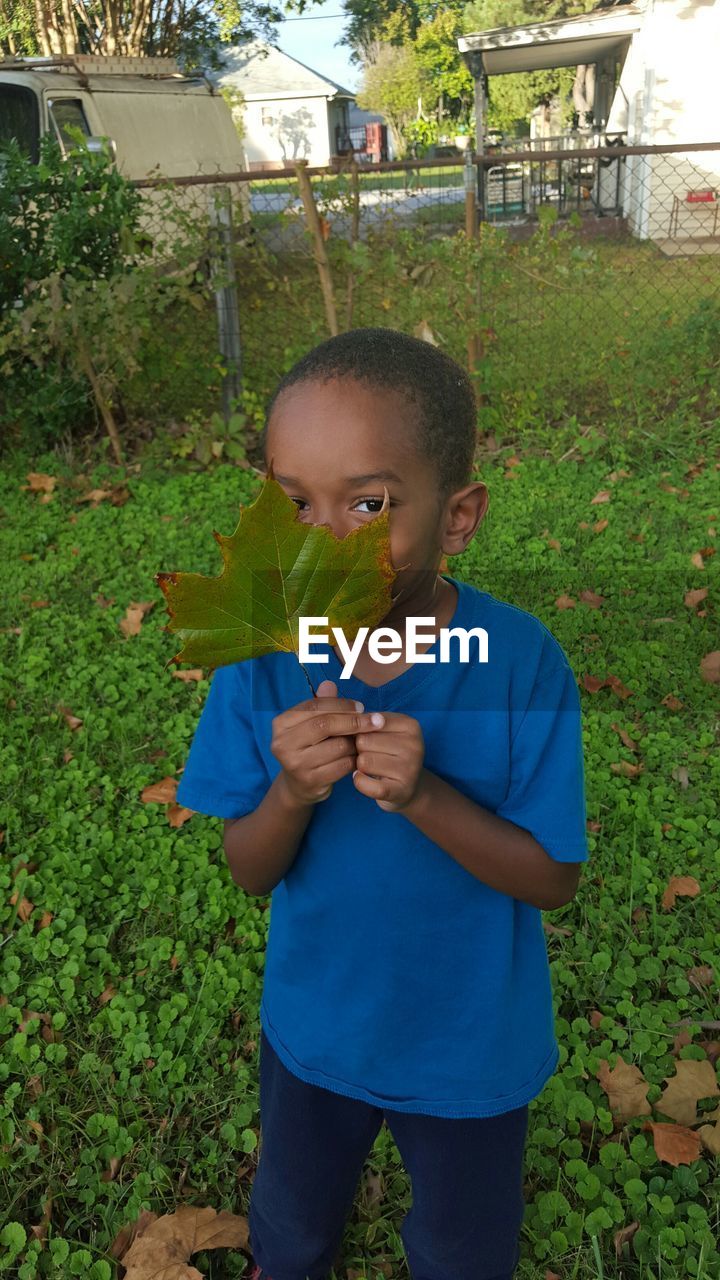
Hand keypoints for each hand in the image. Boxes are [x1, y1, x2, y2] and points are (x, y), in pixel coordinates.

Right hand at [271, 679, 384, 805]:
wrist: (299, 785)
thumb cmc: (309, 747)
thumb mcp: (311, 724)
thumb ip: (321, 704)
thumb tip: (329, 683)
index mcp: (281, 723)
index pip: (315, 706)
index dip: (341, 704)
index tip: (361, 706)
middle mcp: (282, 743)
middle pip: (325, 724)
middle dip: (354, 721)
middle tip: (375, 721)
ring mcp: (294, 764)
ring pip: (337, 746)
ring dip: (355, 742)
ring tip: (361, 741)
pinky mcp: (310, 781)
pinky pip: (342, 766)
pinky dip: (354, 759)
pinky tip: (357, 757)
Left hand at [352, 711, 426, 812]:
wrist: (408, 786)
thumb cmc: (390, 753)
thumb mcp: (386, 731)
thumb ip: (368, 721)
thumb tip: (351, 723)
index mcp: (411, 725)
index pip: (369, 721)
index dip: (360, 730)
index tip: (367, 737)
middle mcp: (414, 746)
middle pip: (363, 741)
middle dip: (359, 749)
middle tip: (368, 754)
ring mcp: (409, 769)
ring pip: (364, 761)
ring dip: (359, 765)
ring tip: (369, 766)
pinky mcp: (400, 791)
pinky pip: (365, 783)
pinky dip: (358, 781)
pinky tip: (363, 778)